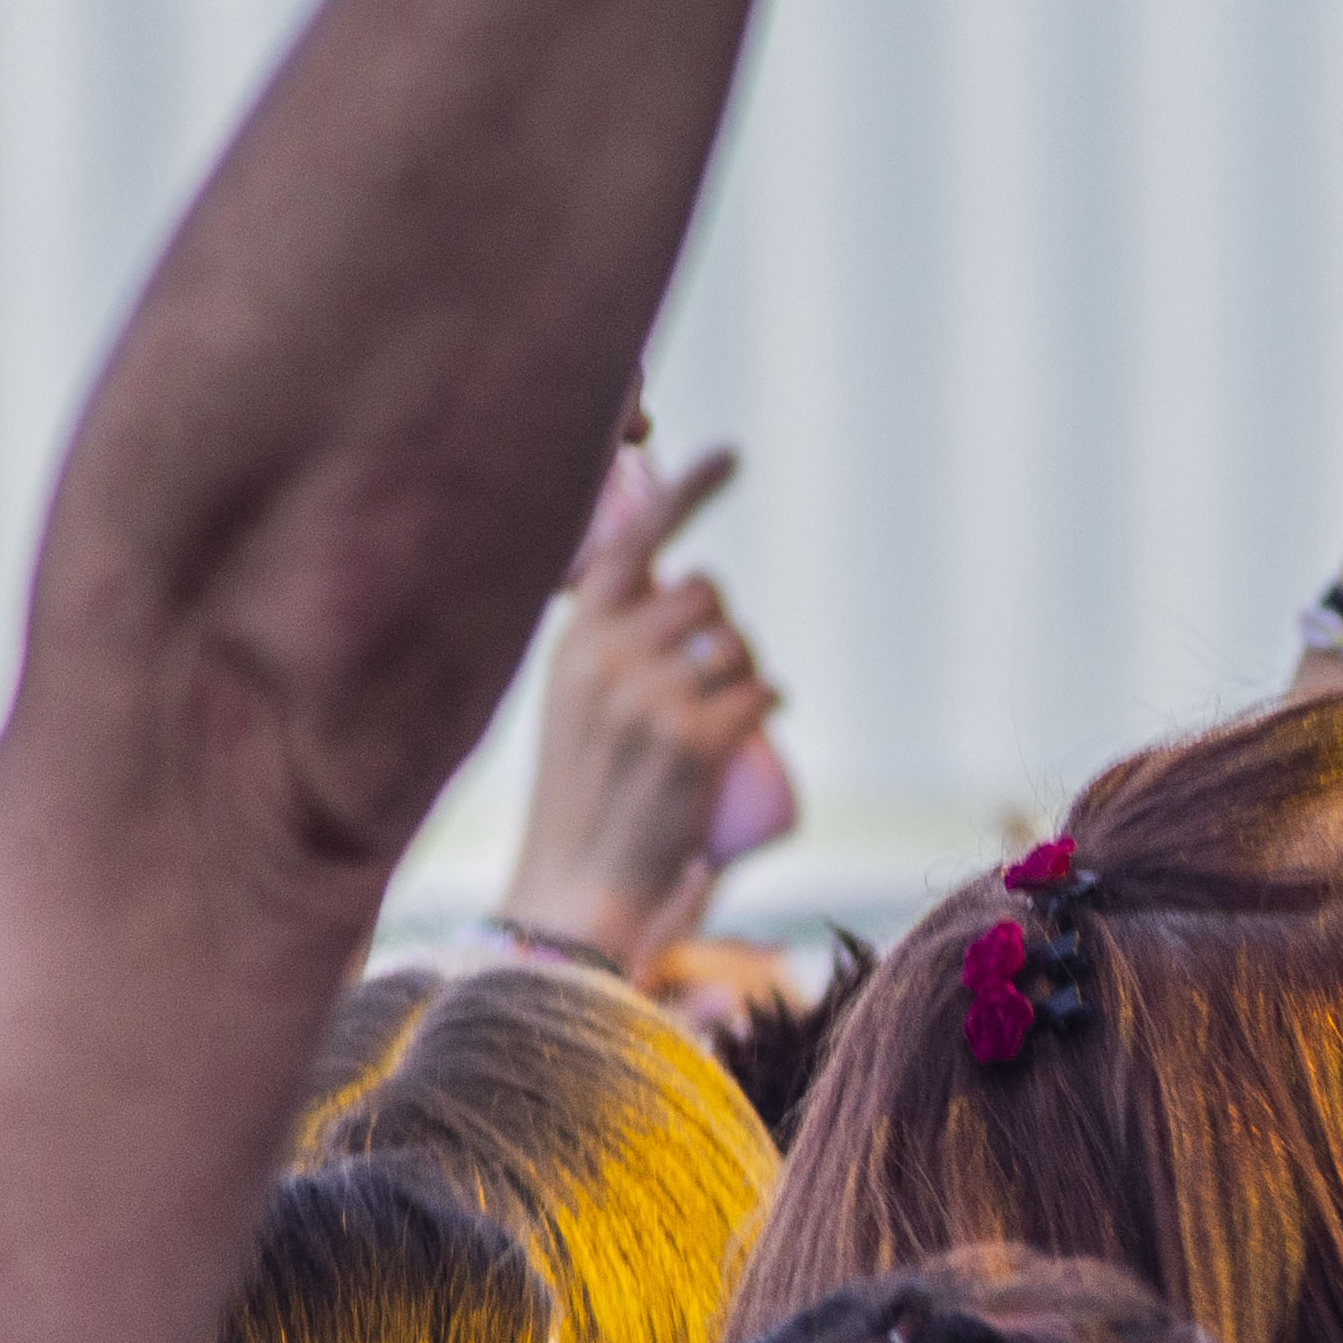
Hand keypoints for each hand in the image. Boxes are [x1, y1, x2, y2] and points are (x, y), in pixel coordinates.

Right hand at [503, 441, 778, 969]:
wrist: (574, 888)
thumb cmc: (585, 799)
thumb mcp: (579, 701)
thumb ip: (614, 646)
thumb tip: (693, 596)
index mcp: (573, 638)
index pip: (631, 538)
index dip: (686, 489)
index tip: (730, 454)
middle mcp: (605, 655)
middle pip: (706, 592)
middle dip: (723, 628)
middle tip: (712, 680)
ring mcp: (649, 695)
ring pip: (739, 645)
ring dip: (748, 674)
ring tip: (719, 718)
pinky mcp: (694, 739)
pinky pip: (764, 691)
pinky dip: (769, 704)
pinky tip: (753, 725)